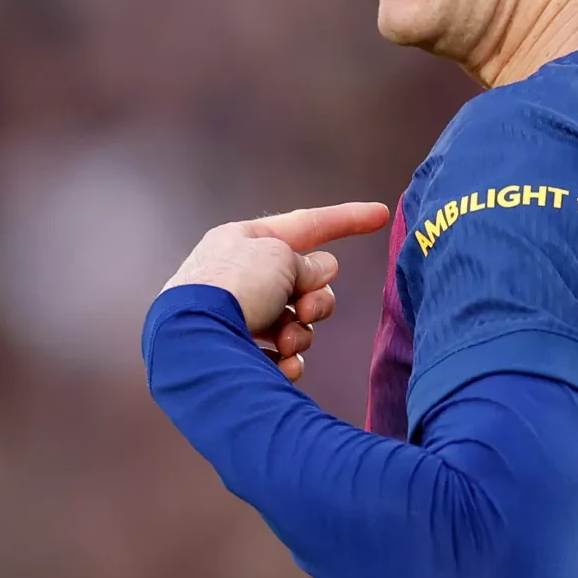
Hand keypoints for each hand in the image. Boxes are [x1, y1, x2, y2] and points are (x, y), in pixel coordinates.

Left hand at [162, 201, 391, 381]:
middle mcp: (237, 276)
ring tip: (287, 340)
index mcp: (243, 240)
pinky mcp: (235, 354)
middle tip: (304, 309)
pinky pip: (279, 355)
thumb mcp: (281, 256)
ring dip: (301, 333)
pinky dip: (286, 360)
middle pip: (303, 284)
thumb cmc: (235, 285)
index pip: (306, 225)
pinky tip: (280, 364)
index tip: (382, 213)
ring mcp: (235, 317)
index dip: (347, 219)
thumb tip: (317, 274)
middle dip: (315, 301)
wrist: (195, 339)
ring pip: (295, 323)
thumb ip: (306, 263)